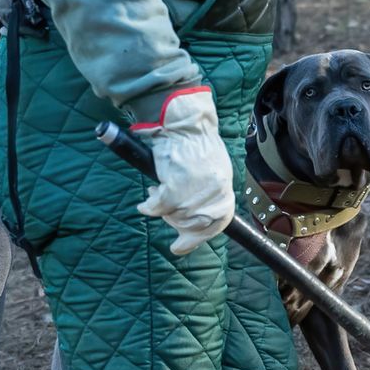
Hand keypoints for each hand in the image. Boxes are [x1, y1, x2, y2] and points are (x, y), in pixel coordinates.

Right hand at [133, 87, 233, 255]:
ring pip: (173, 216)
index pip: (216, 225)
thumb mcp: (215, 172)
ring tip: (157, 193)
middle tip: (165, 211)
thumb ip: (210, 195)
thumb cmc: (198, 145)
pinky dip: (149, 206)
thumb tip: (197, 218)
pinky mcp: (174, 187)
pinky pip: (157, 208)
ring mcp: (194, 193)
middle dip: (175, 221)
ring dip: (161, 210)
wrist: (186, 124)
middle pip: (191, 224)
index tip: (180, 245)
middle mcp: (212, 196)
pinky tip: (146, 203)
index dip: (197, 237)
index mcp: (224, 192)